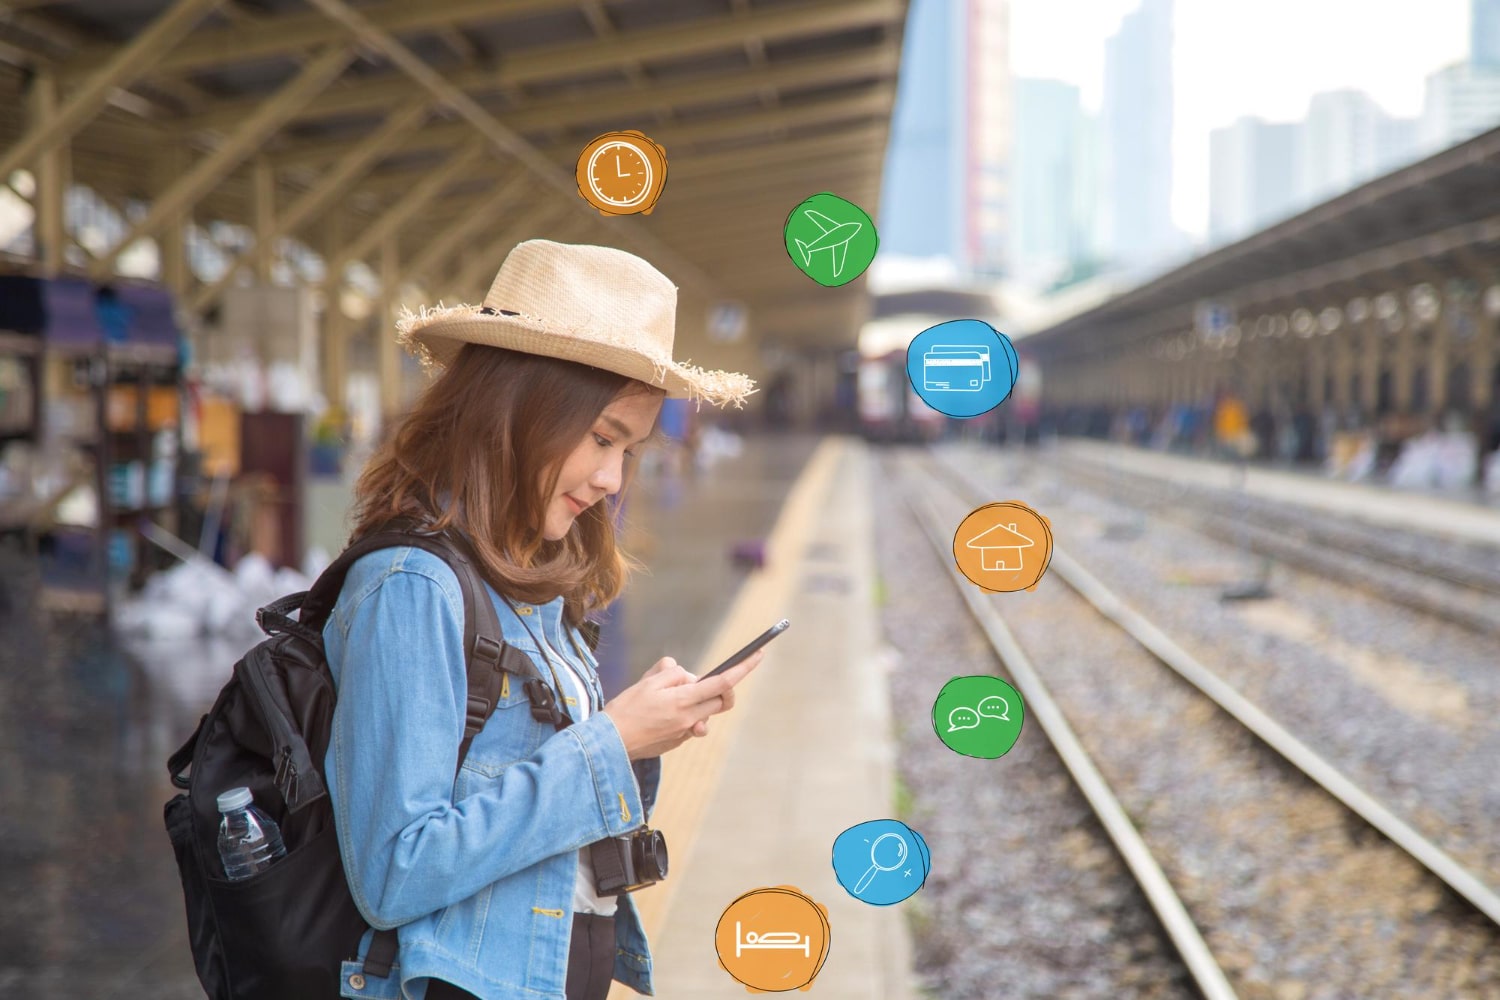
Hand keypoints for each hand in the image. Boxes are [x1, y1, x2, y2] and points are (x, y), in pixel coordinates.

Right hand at [601, 649, 766, 758]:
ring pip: (706, 711)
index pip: (723, 682)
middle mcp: (690, 718)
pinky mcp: (677, 742)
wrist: (609, 744)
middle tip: (700, 681)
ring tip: (666, 697)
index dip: (744, 667)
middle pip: (722, 700)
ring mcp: (685, 733)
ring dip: (697, 700)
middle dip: (722, 687)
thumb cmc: (626, 709)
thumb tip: (689, 677)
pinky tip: (658, 713)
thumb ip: (673, 674)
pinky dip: (683, 713)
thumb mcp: (647, 682)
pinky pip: (691, 722)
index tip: (759, 654)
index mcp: (684, 700)